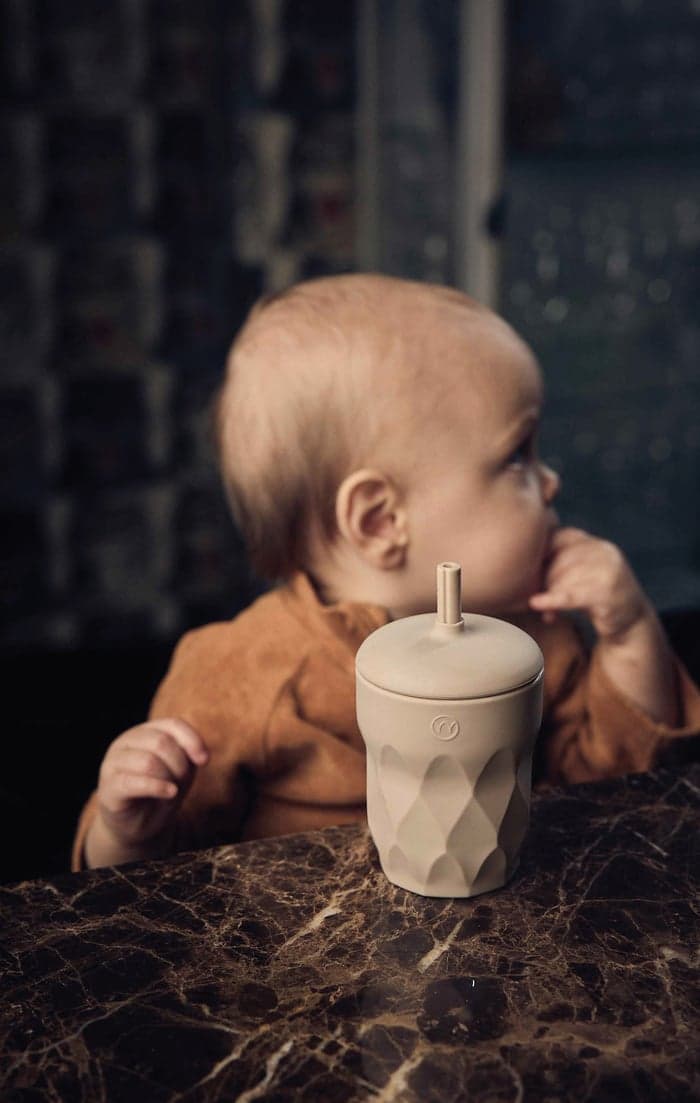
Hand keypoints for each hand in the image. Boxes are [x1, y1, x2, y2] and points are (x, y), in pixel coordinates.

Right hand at [88, 719, 208, 864]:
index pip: (172, 724)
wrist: (137, 826)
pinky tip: (169, 793)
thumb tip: (201, 756)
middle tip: (182, 783)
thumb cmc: (160, 793)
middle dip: (180, 764)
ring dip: (169, 778)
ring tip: (172, 792)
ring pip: (148, 761)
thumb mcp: (180, 771)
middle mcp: (125, 742)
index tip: (204, 761)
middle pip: (161, 742)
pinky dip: (157, 788)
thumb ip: (188, 757)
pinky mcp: (108, 788)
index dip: (192, 740)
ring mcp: (113, 764)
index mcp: (143, 732)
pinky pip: (135, 782)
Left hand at [528, 527, 649, 640]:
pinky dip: (551, 600)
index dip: (540, 555)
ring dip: (550, 596)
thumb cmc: (596, 597)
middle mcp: (603, 551)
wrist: (632, 622)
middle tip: (540, 599)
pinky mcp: (608, 593)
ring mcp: (608, 570)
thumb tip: (517, 561)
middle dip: (544, 581)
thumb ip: (558, 563)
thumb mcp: (580, 574)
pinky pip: (571, 595)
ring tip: (548, 613)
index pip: (557, 538)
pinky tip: (537, 604)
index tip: (530, 573)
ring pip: (562, 578)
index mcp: (593, 543)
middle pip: (558, 560)